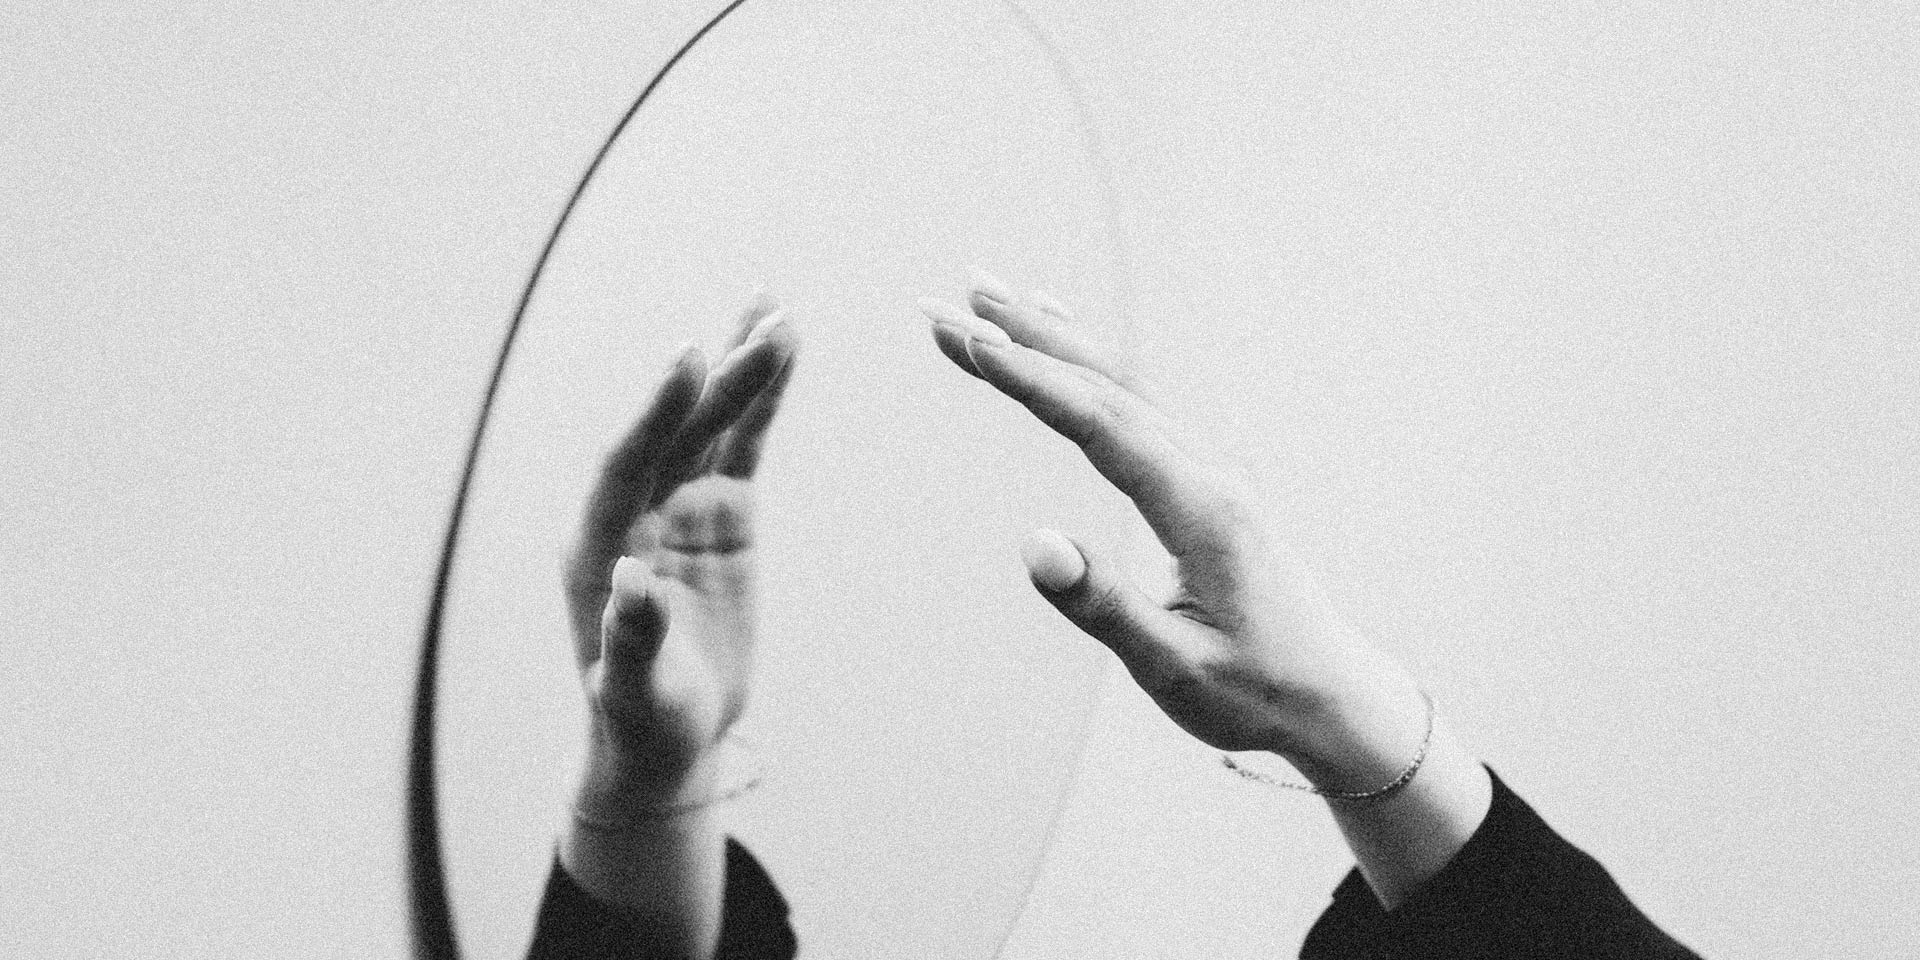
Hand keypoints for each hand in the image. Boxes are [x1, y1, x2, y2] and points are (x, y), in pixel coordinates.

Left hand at [561, 293, 797, 818]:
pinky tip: (785, 353)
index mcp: (597, 543)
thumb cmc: (639, 720)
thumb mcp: (632, 692)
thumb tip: (631, 578)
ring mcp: (680, 504)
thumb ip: (630, 638)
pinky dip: (763, 402)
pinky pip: (743, 445)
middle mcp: (634, 508)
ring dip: (744, 369)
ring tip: (779, 313)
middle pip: (679, 430)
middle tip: (764, 322)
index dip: (656, 409)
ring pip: (713, 424)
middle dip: (720, 377)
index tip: (690, 356)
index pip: (627, 461)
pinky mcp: (721, 512)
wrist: (668, 734)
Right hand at [919, 274, 1425, 791]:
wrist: (1335, 695)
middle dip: (1019, 343)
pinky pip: (1136, 401)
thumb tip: (1034, 544)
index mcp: (1202, 509)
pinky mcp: (1202, 479)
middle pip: (1104, 386)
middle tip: (940, 308)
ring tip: (981, 292)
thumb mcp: (1173, 668)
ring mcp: (1208, 469)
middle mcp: (1207, 471)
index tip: (972, 344)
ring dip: (1049, 338)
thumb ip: (1104, 606)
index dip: (1034, 382)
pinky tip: (1058, 330)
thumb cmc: (1255, 692)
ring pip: (1120, 382)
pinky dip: (1087, 361)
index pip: (1103, 425)